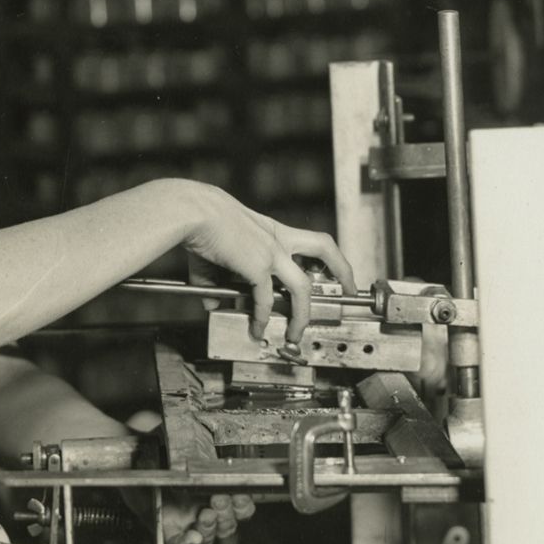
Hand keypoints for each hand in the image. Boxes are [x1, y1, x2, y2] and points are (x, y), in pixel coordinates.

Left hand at [124, 412, 255, 543]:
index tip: (239, 494)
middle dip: (227, 512)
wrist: (132, 461)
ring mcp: (188, 522)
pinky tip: (191, 538)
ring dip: (210, 527)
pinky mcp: (168, 531)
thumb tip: (205, 444)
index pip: (241, 505)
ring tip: (205, 514)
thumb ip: (195, 444)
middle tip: (219, 499)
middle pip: (228, 523)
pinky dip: (187, 543)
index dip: (243, 503)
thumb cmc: (160, 449)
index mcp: (215, 489)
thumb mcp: (181, 442)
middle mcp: (206, 508)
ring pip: (209, 535)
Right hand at [183, 189, 354, 339]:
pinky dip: (263, 317)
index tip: (329, 270)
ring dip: (303, 315)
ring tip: (296, 333)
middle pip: (325, 248)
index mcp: (272, 230)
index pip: (306, 241)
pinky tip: (257, 327)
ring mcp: (272, 252)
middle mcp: (278, 239)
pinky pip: (266, 299)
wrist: (193, 210)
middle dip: (343, 269)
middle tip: (350, 288)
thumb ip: (216, 276)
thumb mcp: (217, 247)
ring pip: (303, 287)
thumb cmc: (201, 218)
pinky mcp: (258, 266)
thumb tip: (211, 302)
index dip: (322, 256)